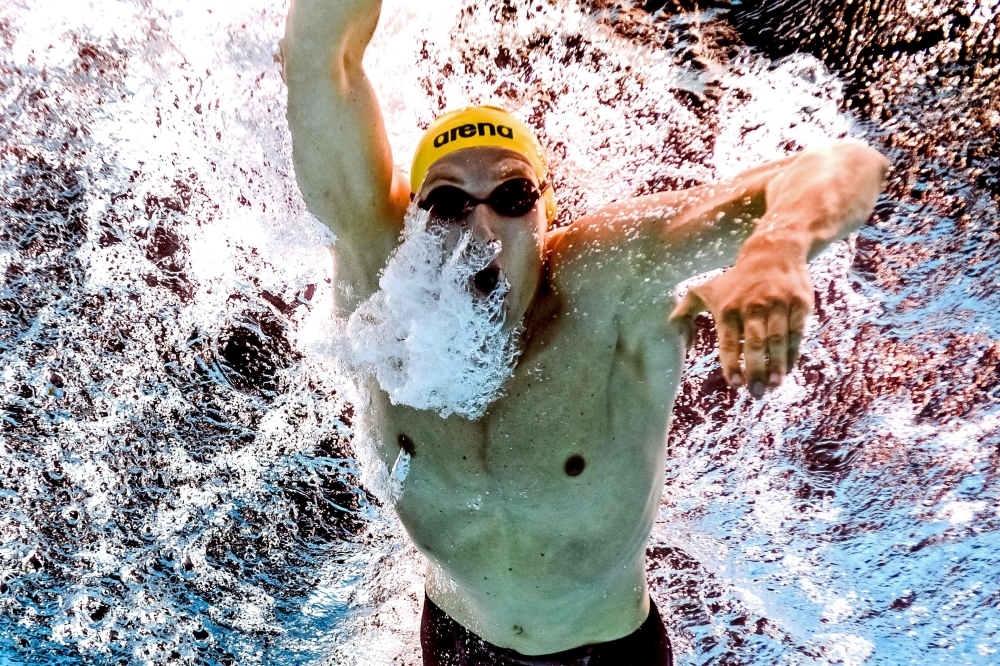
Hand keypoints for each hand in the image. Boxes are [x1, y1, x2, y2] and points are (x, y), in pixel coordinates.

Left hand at [669, 245, 813, 398]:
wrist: (772, 253)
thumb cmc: (734, 280)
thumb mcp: (703, 291)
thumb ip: (684, 314)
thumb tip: (679, 341)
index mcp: (728, 308)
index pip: (729, 341)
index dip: (732, 363)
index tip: (736, 384)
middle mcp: (753, 306)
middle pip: (755, 343)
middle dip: (756, 371)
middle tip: (755, 394)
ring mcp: (778, 304)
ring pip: (778, 340)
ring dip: (777, 366)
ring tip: (773, 386)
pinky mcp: (799, 302)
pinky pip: (798, 332)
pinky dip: (794, 353)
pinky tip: (789, 369)